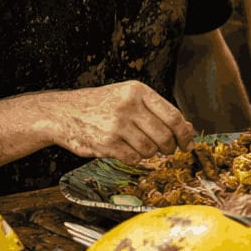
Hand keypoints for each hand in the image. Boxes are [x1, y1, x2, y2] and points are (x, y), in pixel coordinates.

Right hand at [56, 81, 193, 163]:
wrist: (61, 112)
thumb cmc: (100, 106)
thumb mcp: (129, 98)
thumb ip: (157, 111)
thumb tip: (189, 128)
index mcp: (138, 91)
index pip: (173, 116)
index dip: (184, 133)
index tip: (188, 143)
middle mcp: (128, 105)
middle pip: (165, 135)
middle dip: (170, 147)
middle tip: (167, 150)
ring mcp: (116, 124)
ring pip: (150, 149)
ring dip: (150, 153)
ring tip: (140, 147)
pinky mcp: (106, 142)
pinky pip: (133, 158)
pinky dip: (135, 158)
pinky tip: (127, 151)